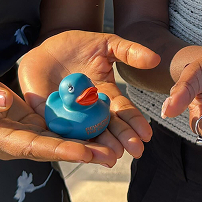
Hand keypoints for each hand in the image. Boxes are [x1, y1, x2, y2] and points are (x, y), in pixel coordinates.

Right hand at [0, 66, 121, 165]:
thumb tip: (4, 101)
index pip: (32, 147)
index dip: (59, 149)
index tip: (84, 152)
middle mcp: (13, 142)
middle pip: (51, 149)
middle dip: (80, 153)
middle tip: (111, 156)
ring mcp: (21, 135)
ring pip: (57, 142)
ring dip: (83, 146)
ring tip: (113, 149)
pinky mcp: (28, 125)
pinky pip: (54, 129)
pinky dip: (75, 131)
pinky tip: (98, 129)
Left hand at [17, 30, 160, 158]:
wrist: (45, 47)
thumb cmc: (77, 45)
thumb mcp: (106, 44)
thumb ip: (129, 51)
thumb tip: (156, 59)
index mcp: (106, 95)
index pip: (122, 111)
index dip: (135, 122)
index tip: (147, 134)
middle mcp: (90, 110)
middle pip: (108, 127)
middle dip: (122, 139)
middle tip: (135, 151)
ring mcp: (71, 115)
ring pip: (87, 134)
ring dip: (100, 146)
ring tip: (112, 157)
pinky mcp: (49, 117)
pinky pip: (58, 131)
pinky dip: (68, 142)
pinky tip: (79, 152)